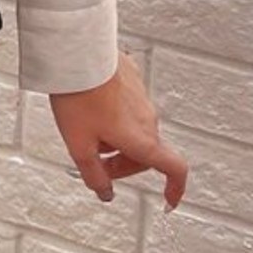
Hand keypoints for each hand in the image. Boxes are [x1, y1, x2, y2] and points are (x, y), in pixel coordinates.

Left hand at [49, 51, 187, 210]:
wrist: (77, 53)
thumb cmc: (79, 94)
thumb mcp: (79, 146)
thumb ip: (94, 175)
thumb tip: (104, 192)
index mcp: (142, 139)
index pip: (174, 169)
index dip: (175, 189)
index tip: (169, 199)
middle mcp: (148, 117)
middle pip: (145, 152)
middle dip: (123, 164)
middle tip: (97, 164)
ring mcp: (141, 95)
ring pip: (135, 128)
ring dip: (117, 138)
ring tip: (88, 130)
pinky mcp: (131, 76)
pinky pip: (128, 104)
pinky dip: (114, 114)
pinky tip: (91, 106)